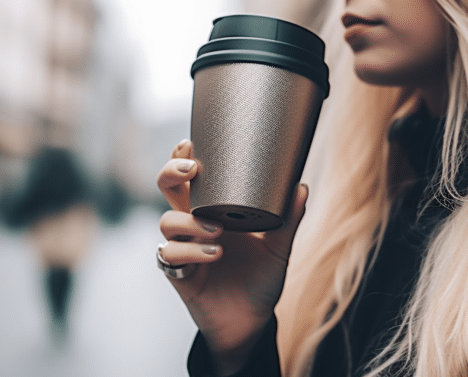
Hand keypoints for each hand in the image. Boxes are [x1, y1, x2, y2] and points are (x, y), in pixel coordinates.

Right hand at [156, 139, 307, 374]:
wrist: (252, 322)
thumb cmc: (260, 279)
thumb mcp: (279, 247)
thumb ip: (288, 218)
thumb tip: (301, 187)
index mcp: (214, 209)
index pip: (191, 176)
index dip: (183, 157)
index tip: (192, 144)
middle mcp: (194, 224)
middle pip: (167, 188)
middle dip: (171, 172)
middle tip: (193, 170)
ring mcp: (184, 248)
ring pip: (166, 221)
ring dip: (189, 220)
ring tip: (218, 229)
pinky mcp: (180, 275)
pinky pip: (170, 256)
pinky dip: (191, 252)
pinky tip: (215, 254)